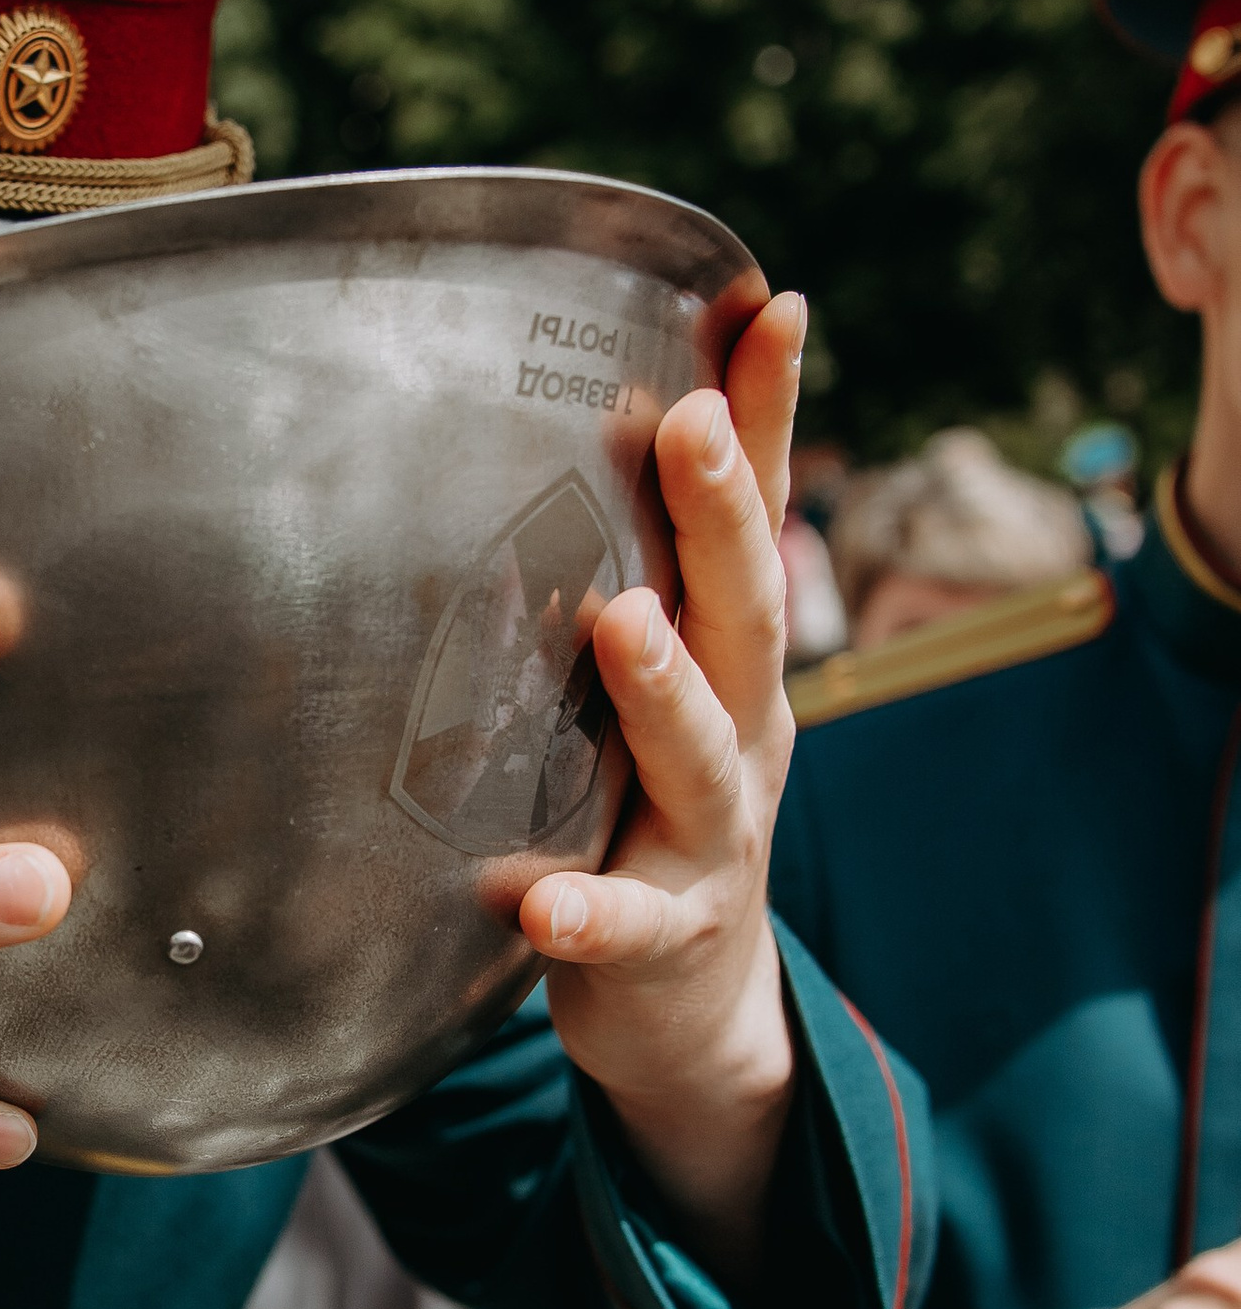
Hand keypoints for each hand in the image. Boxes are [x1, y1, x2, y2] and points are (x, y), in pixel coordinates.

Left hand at [513, 292, 807, 1277]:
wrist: (692, 1002)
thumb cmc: (652, 802)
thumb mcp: (668, 678)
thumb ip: (646, 569)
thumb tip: (625, 409)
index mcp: (729, 655)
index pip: (755, 515)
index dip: (768, 412)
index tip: (769, 306)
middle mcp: (739, 730)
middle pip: (743, 612)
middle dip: (723, 516)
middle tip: (689, 424)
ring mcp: (709, 837)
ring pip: (699, 757)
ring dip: (662, 690)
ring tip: (623, 624)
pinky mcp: (659, 939)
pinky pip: (623, 928)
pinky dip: (587, 915)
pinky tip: (539, 904)